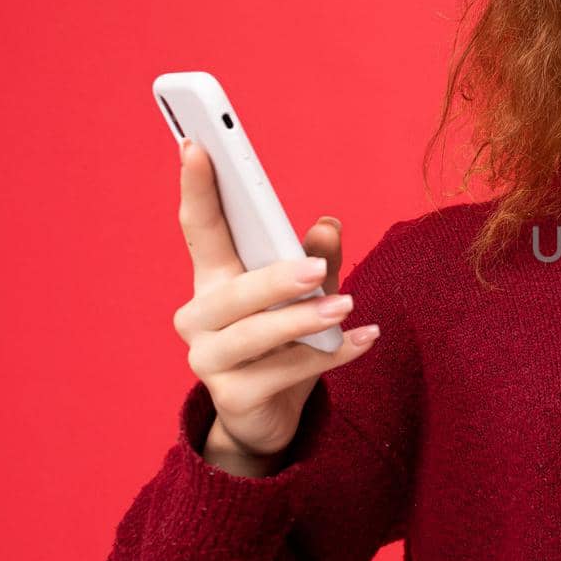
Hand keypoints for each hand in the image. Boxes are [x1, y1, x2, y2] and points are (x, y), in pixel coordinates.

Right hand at [171, 137, 378, 462]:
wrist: (274, 414)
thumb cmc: (288, 340)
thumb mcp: (309, 294)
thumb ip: (319, 259)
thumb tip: (327, 225)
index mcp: (215, 278)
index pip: (200, 228)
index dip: (197, 188)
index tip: (196, 145)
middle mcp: (201, 316)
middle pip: (232, 292)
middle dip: (274, 278)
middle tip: (317, 269)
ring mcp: (209, 359)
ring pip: (253, 334)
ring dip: (301, 320)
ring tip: (345, 308)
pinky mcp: (232, 396)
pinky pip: (283, 372)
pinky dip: (328, 356)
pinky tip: (363, 339)